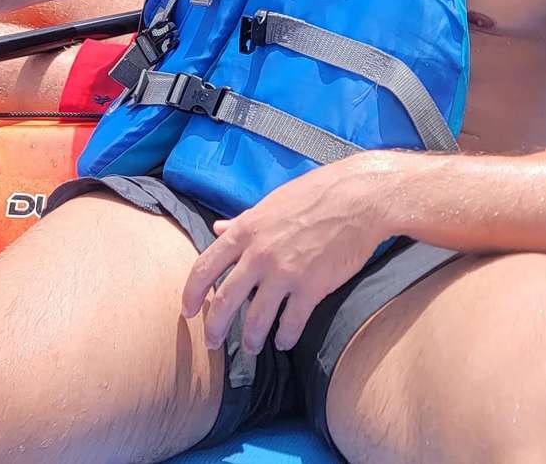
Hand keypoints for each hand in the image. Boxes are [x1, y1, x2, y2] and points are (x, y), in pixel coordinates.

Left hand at [180, 153, 397, 353]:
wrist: (357, 199)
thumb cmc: (313, 195)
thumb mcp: (269, 204)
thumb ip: (241, 222)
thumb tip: (218, 228)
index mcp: (245, 231)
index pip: (204, 268)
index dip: (192, 294)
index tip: (188, 311)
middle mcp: (259, 255)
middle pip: (225, 300)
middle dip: (214, 328)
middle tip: (212, 343)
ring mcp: (284, 273)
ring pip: (256, 318)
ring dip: (251, 339)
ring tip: (251, 349)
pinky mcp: (312, 287)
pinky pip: (292, 322)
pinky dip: (286, 337)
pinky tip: (284, 342)